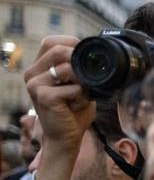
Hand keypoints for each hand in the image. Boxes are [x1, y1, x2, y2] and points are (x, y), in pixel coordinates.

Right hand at [23, 35, 93, 179]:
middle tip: (89, 81)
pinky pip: (73, 88)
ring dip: (84, 84)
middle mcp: (32, 73)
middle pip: (59, 50)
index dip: (72, 44)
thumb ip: (80, 68)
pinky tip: (76, 106)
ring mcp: (35, 83)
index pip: (52, 42)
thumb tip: (96, 53)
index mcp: (38, 67)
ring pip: (69, 69)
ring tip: (81, 98)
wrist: (67, 138)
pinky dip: (82, 97)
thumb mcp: (78, 85)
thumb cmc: (73, 112)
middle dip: (81, 63)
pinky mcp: (43, 95)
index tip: (87, 57)